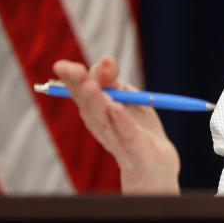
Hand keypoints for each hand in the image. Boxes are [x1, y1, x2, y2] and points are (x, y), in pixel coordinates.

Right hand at [52, 56, 180, 193]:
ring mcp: (115, 136)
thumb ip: (114, 80)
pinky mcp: (134, 147)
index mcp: (95, 108)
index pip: (79, 89)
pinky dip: (121, 120)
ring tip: (90, 85)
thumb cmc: (136, 126)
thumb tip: (106, 59)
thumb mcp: (127, 97)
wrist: (154, 163)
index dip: (73, 76)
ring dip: (96, 100)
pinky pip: (126, 132)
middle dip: (78, 84)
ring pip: (102, 116)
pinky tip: (116, 108)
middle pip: (86, 102)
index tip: (69, 64)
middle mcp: (99, 122)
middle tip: (73, 68)